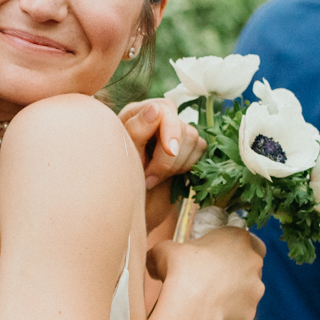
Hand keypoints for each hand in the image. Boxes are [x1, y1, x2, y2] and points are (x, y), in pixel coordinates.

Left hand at [119, 98, 204, 230]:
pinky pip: (200, 151)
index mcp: (137, 115)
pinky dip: (187, 166)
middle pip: (182, 128)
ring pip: (194, 140)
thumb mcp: (125, 155)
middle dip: (169, 158)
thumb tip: (155, 109)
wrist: (130, 210)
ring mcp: (174, 134)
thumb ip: (137, 129)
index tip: (170, 151)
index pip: (164, 109)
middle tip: (148, 179)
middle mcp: (157, 121)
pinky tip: (170, 177)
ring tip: (154, 180)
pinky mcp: (187, 149)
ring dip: (177, 165)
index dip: (171, 130)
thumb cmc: (119, 181)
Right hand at [149, 226, 264, 319]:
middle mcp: (253, 262)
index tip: (216, 255)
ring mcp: (255, 289)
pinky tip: (208, 316)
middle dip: (233, 272)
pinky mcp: (250, 313)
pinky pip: (239, 312)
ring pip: (246, 290)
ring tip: (206, 301)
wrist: (191, 307)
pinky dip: (227, 315)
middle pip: (248, 265)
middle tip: (210, 279)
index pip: (246, 239)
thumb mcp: (164, 250)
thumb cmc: (180, 271)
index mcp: (237, 238)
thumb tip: (154, 259)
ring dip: (231, 294)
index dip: (232, 248)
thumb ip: (165, 250)